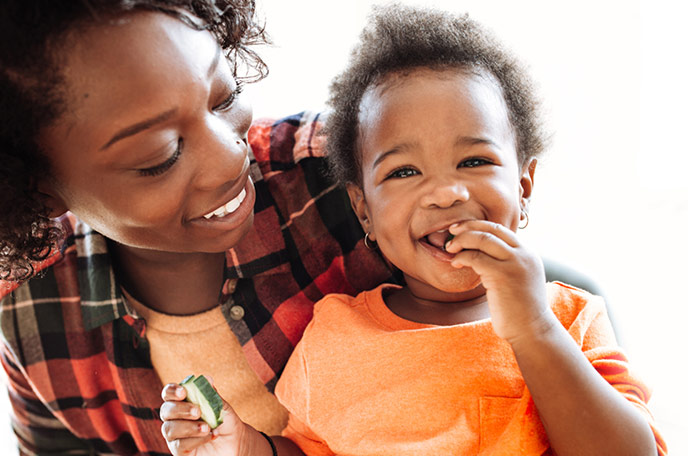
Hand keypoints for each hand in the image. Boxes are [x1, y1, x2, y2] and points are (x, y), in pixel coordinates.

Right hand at [160, 381, 271, 455]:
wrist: (236, 442)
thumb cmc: (225, 421)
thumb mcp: (221, 406)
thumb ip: (211, 394)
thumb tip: (206, 378)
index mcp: (182, 403)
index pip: (168, 394)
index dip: (172, 391)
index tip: (183, 392)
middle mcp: (175, 419)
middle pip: (165, 411)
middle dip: (180, 409)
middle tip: (197, 411)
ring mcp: (175, 436)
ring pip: (169, 429)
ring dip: (188, 427)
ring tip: (207, 427)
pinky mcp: (179, 452)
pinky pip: (179, 445)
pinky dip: (196, 440)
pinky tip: (211, 435)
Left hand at [444, 220, 554, 342]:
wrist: (532, 331)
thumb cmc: (520, 309)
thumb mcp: (518, 279)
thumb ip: (506, 264)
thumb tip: (482, 254)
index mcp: (527, 253)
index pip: (500, 229)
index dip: (478, 225)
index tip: (461, 229)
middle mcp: (524, 254)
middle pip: (491, 228)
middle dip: (468, 227)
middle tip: (451, 232)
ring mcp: (515, 263)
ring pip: (482, 239)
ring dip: (462, 240)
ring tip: (450, 248)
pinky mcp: (503, 275)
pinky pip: (476, 257)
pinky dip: (462, 257)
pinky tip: (455, 263)